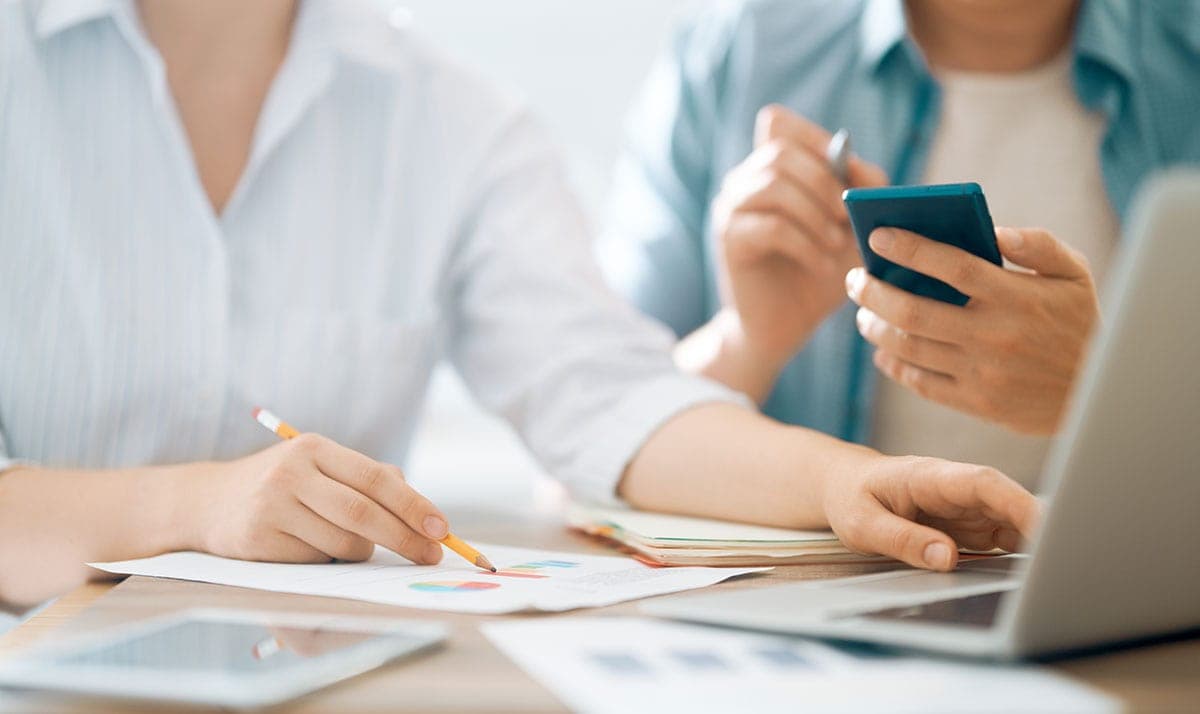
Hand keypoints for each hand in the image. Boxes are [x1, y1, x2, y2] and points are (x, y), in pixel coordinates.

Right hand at [184, 434, 448, 564]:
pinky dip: (329, 562)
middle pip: (363, 514)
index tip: (441, 528)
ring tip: (352, 545)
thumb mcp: (321, 467)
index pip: (376, 478)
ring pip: (343, 544)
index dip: (413, 504)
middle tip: (430, 555)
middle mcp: (291, 473)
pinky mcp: (257, 540)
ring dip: (361, 553)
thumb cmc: (284, 485)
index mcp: (314, 447)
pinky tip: (312, 549)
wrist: (208, 502)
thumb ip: (369, 481)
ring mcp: (271, 506)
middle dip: (405, 538)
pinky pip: (316, 562)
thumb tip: (422, 511)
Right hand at [713, 105, 887, 372]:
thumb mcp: (851, 227)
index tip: (845, 164)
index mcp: (768, 170)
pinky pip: (770, 227)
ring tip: (835, 243)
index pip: (777, 123)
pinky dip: (805, 245)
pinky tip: (822, 265)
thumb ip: (859, 190)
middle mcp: (743, 182)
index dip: (812, 135)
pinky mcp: (729, 242)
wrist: (784, 327)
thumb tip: (858, 164)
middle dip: (822, 179)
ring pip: (772, 185)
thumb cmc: (819, 273)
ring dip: (814, 212)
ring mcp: (730, 210)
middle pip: (779, 152)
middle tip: (846, 213)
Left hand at [824, 455, 1039, 570]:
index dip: (1018, 503)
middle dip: (1041, 529)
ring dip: (1036, 546)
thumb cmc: (852, 498)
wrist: (845, 486)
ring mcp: (968, 507)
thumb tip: (946, 558)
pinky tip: (1034, 577)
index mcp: (931, 478)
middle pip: (1009, 504)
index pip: (984, 484)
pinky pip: (1003, 539)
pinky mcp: (970, 526)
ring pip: (1013, 523)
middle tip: (1063, 564)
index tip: (1046, 526)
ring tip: (1054, 577)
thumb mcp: (862, 524)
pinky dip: (1021, 556)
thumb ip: (902, 539)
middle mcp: (958, 490)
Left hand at [846, 226, 1098, 434]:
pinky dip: (894, 365)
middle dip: (873, 291)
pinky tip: (882, 351)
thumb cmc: (1078, 321)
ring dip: (875, 327)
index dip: (909, 249)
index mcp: (1016, 296)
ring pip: (909, 347)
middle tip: (854, 278)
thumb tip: (993, 230)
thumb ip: (1037, 244)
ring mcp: (982, 372)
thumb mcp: (1074, 274)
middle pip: (914, 310)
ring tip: (862, 312)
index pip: (952, 266)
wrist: (1095, 393)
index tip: (877, 236)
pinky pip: (921, 383)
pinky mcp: (975, 402)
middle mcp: (994, 335)